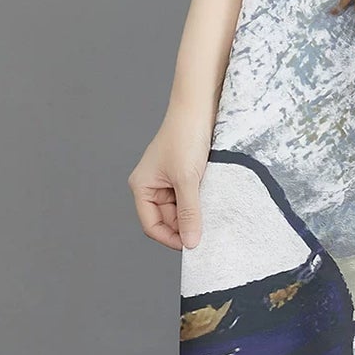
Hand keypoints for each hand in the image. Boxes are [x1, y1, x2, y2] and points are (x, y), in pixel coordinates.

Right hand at [128, 109, 211, 250]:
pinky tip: (212, 199)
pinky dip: (201, 202)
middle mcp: (151, 186)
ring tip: (211, 208)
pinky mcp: (184, 176)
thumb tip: (191, 243)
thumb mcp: (187, 180)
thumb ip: (189, 212)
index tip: (194, 246)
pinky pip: (190, 198)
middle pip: (168, 221)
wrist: (200, 108)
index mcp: (142, 187)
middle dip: (186, 225)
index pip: (152, 226)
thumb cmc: (185, 137)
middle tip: (208, 229)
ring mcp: (168, 181)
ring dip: (195, 213)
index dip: (171, 238)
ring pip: (181, 210)